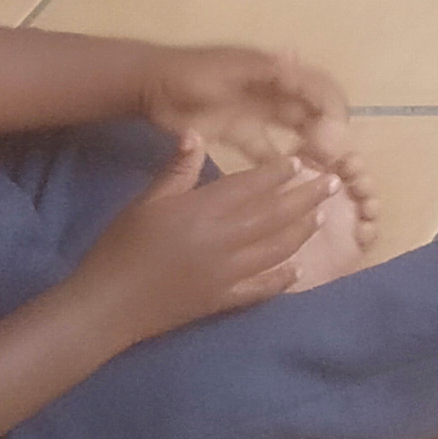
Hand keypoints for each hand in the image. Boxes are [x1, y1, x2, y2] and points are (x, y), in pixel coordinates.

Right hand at [74, 136, 335, 342]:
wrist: (105, 305)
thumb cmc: (121, 247)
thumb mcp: (146, 202)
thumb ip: (177, 170)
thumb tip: (196, 134)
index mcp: (205, 211)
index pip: (253, 187)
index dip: (279, 173)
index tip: (301, 162)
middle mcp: (225, 240)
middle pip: (276, 215)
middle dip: (307, 197)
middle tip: (332, 183)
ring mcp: (227, 274)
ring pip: (276, 249)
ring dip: (301, 232)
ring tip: (319, 217)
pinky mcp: (221, 301)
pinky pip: (259, 290)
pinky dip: (281, 280)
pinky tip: (296, 271)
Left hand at [138, 47, 366, 234]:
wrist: (151, 86)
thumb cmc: (192, 74)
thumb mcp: (230, 68)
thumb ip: (265, 68)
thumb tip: (300, 59)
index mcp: (276, 72)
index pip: (318, 88)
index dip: (334, 109)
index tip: (340, 137)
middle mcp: (273, 92)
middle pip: (312, 111)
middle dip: (328, 133)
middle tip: (335, 164)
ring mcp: (257, 113)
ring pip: (295, 131)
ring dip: (310, 149)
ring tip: (320, 175)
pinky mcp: (240, 133)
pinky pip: (268, 149)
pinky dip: (280, 163)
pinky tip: (287, 184)